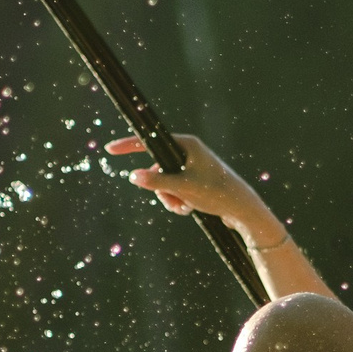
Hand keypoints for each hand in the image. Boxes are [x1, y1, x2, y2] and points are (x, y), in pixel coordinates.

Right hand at [105, 133, 272, 233]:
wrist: (242, 209)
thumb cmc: (215, 193)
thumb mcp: (182, 188)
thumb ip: (156, 182)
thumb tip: (133, 176)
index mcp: (187, 144)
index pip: (151, 142)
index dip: (129, 146)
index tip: (110, 149)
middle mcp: (189, 152)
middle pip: (157, 169)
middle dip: (161, 189)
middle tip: (174, 201)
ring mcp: (191, 166)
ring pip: (165, 183)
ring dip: (169, 198)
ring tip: (184, 207)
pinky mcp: (195, 180)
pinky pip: (175, 190)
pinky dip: (177, 201)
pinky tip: (189, 209)